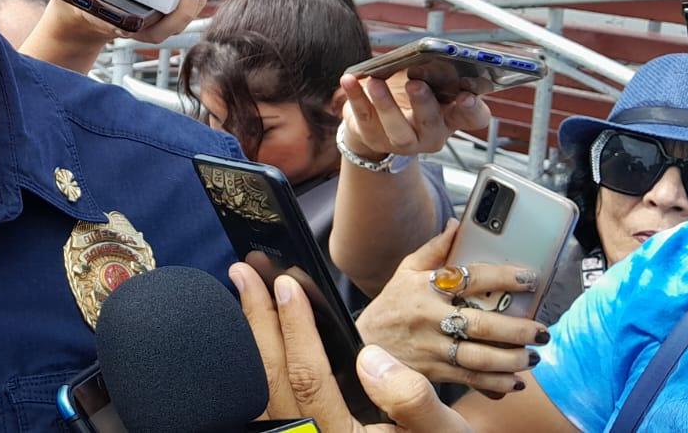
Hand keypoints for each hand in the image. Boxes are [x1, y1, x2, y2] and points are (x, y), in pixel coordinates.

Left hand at [232, 264, 474, 432]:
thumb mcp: (443, 430)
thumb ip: (411, 399)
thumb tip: (370, 358)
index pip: (307, 377)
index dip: (296, 328)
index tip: (287, 284)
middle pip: (271, 376)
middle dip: (257, 318)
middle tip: (244, 271)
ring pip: (259, 386)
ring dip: (253, 334)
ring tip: (246, 291)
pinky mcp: (296, 432)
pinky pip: (265, 395)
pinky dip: (258, 357)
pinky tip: (258, 329)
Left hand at [340, 71, 491, 160]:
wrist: (376, 125)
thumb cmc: (407, 98)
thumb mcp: (425, 84)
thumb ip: (431, 73)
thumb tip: (423, 54)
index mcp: (451, 117)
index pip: (472, 118)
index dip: (472, 109)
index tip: (466, 96)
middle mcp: (430, 134)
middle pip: (431, 124)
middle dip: (423, 103)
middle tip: (415, 83)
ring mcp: (402, 141)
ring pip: (397, 129)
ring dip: (386, 103)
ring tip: (375, 81)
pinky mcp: (373, 137)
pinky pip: (364, 118)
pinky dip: (356, 97)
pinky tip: (349, 80)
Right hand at [355, 221, 546, 393]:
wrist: (363, 344)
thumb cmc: (391, 305)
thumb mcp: (405, 272)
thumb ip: (434, 250)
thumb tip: (458, 225)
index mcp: (425, 288)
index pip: (470, 278)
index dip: (503, 277)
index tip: (530, 278)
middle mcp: (429, 317)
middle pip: (481, 324)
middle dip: (517, 329)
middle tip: (542, 330)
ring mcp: (431, 347)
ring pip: (478, 357)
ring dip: (511, 358)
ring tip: (532, 356)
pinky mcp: (433, 371)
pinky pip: (470, 378)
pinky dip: (496, 383)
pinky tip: (514, 380)